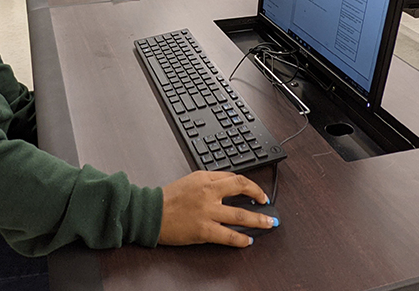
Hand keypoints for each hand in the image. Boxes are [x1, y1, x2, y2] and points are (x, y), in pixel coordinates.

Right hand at [158, 171, 273, 247]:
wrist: (150, 212)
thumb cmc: (168, 198)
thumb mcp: (190, 181)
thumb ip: (210, 182)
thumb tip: (231, 188)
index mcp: (205, 178)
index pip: (235, 178)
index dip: (250, 186)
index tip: (257, 193)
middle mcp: (208, 192)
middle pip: (241, 190)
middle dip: (259, 197)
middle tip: (268, 205)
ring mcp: (206, 211)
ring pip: (239, 215)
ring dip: (257, 220)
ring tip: (267, 224)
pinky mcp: (203, 230)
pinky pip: (228, 235)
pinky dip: (240, 239)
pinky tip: (247, 241)